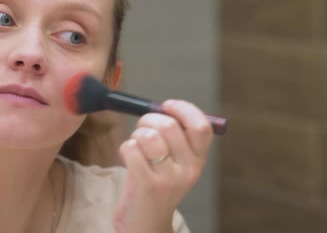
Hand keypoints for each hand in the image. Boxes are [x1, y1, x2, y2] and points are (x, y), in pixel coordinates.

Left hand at [114, 99, 213, 232]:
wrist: (147, 225)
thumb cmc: (157, 186)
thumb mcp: (176, 164)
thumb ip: (175, 137)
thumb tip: (162, 108)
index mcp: (198, 160)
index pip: (201, 126)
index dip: (183, 109)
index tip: (167, 106)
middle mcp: (188, 169)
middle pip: (169, 125)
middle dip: (148, 120)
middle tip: (143, 129)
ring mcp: (169, 178)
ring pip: (147, 136)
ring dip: (136, 135)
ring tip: (137, 148)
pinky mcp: (148, 185)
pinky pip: (131, 149)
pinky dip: (126, 148)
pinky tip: (130, 160)